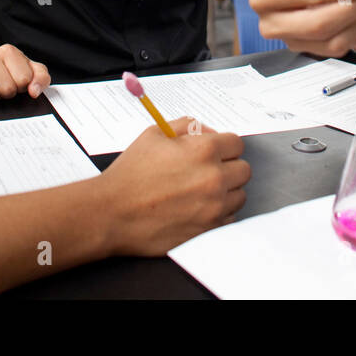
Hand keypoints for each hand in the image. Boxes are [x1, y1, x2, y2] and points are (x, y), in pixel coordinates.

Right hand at [0, 43, 50, 103]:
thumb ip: (41, 78)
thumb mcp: (32, 72)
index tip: (18, 83)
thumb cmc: (10, 72)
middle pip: (7, 89)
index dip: (23, 87)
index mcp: (9, 51)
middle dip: (8, 94)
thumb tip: (34, 91)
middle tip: (4, 88)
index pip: (23, 79)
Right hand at [100, 118, 250, 255]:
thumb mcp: (154, 134)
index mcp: (203, 151)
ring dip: (226, 192)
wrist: (112, 213)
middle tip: (207, 171)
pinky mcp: (208, 230)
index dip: (224, 146)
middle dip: (228, 167)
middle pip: (243, 169)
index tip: (215, 152)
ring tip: (201, 191)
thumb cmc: (130, 175)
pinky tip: (198, 208)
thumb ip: (186, 126)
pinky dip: (219, 213)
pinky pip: (230, 218)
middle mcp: (214, 178)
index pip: (236, 144)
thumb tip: (205, 130)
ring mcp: (214, 207)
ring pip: (239, 195)